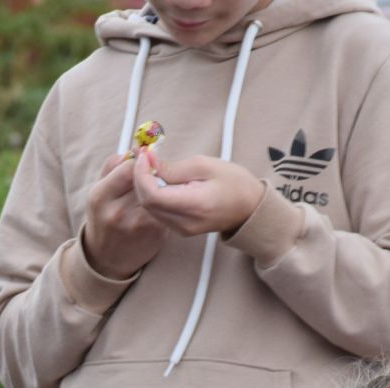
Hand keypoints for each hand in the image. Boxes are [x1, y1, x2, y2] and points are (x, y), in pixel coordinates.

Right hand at [82, 151, 168, 278]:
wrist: (108, 259)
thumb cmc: (104, 218)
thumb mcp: (99, 192)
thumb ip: (112, 167)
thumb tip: (133, 149)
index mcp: (100, 197)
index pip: (128, 167)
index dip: (139, 160)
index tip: (143, 159)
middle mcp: (117, 211)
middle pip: (146, 179)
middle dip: (152, 173)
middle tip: (153, 171)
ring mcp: (138, 224)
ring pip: (160, 192)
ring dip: (162, 186)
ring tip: (158, 188)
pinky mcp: (155, 233)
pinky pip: (167, 208)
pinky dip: (167, 203)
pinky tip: (163, 204)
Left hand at [132, 148, 265, 237]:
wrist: (250, 208)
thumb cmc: (234, 183)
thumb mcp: (205, 166)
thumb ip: (173, 168)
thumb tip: (148, 162)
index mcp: (194, 205)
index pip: (152, 195)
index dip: (141, 175)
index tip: (144, 156)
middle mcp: (184, 223)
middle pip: (146, 203)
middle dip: (139, 178)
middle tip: (143, 157)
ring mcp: (181, 229)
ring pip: (149, 208)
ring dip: (144, 186)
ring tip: (149, 165)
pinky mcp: (180, 229)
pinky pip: (158, 212)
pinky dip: (153, 194)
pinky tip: (158, 179)